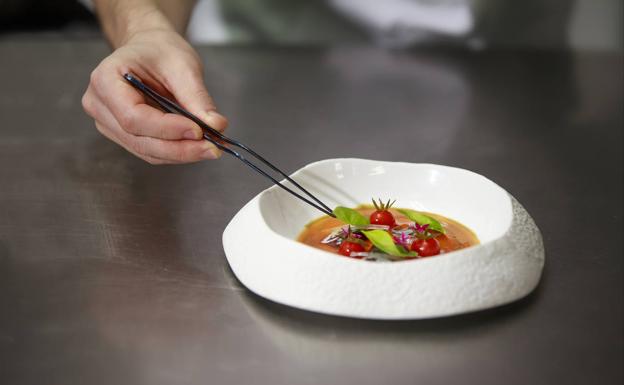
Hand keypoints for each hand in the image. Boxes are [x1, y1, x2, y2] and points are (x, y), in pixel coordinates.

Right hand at [82, 28, 227, 163]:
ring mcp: (109, 124)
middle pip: (139, 140)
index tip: (199, 131)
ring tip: (211, 149)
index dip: (167, 128)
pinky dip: (176, 152)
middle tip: (212, 148)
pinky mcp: (124, 135)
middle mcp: (100, 106)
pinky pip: (151, 151)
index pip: (133, 117)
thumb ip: (197, 97)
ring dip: (181, 154)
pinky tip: (198, 148)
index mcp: (105, 80)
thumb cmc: (160, 51)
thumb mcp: (182, 66)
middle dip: (179, 148)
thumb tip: (216, 125)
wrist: (149, 50)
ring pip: (146, 151)